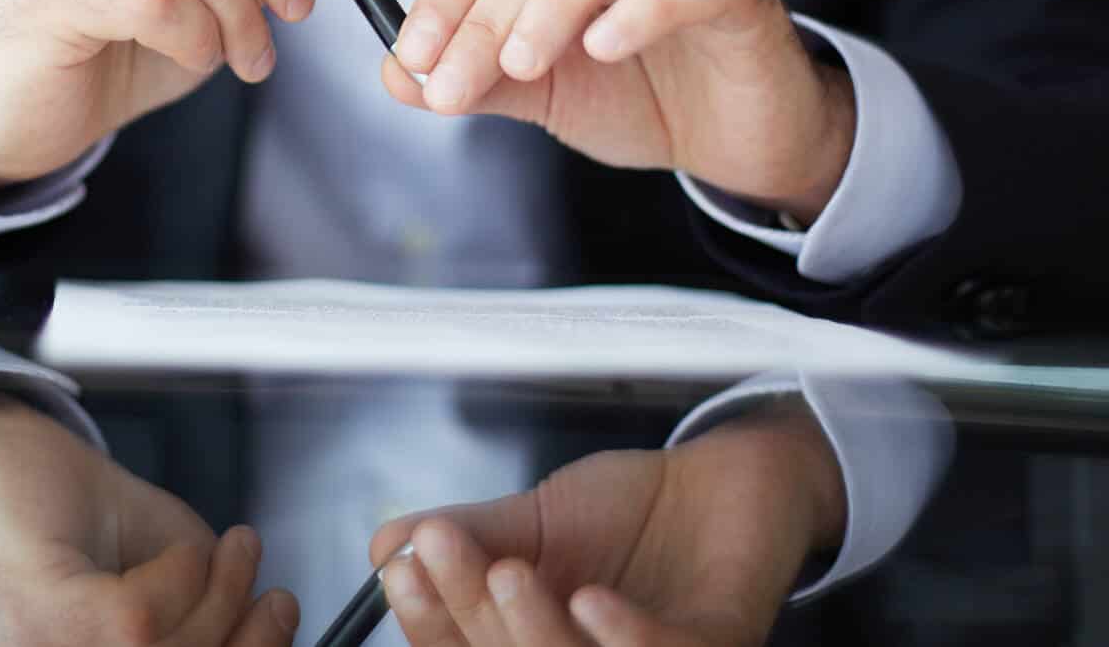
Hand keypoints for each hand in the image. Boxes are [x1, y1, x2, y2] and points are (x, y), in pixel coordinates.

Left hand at [0, 388, 298, 646]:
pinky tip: (175, 550)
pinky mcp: (41, 616)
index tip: (281, 614)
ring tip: (232, 548)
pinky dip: (176, 573)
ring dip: (217, 591)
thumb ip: (214, 607)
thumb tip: (270, 626)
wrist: (15, 465)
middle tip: (258, 573)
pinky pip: (133, 616)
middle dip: (238, 627)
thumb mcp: (179, 576)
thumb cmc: (89, 525)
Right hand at [366, 401, 846, 646]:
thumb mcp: (535, 518)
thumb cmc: (630, 510)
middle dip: (471, 617)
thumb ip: (471, 533)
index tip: (403, 570)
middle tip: (444, 550)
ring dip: (534, 632)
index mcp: (532, 642)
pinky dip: (624, 636)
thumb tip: (389, 545)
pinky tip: (592, 599)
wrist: (719, 478)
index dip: (431, 623)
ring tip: (509, 570)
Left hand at [383, 0, 854, 221]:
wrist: (733, 138)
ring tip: (525, 66)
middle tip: (450, 86)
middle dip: (483, 17)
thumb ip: (477, 77)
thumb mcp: (543, 92)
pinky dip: (642, 6)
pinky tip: (605, 49)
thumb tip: (395, 75)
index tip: (410, 57)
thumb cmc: (642, 95)